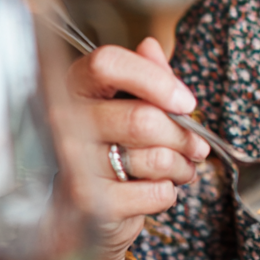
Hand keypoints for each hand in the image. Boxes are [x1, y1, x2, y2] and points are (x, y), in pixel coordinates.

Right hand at [63, 37, 209, 254]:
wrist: (82, 214)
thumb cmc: (110, 150)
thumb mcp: (129, 105)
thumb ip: (145, 75)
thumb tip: (151, 46)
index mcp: (74, 87)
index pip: (107, 63)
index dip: (155, 79)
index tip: (185, 101)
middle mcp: (64, 121)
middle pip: (143, 119)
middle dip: (183, 135)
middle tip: (196, 146)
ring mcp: (72, 163)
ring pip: (155, 158)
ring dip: (181, 166)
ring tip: (179, 169)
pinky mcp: (88, 203)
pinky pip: (155, 192)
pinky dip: (168, 193)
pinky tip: (154, 190)